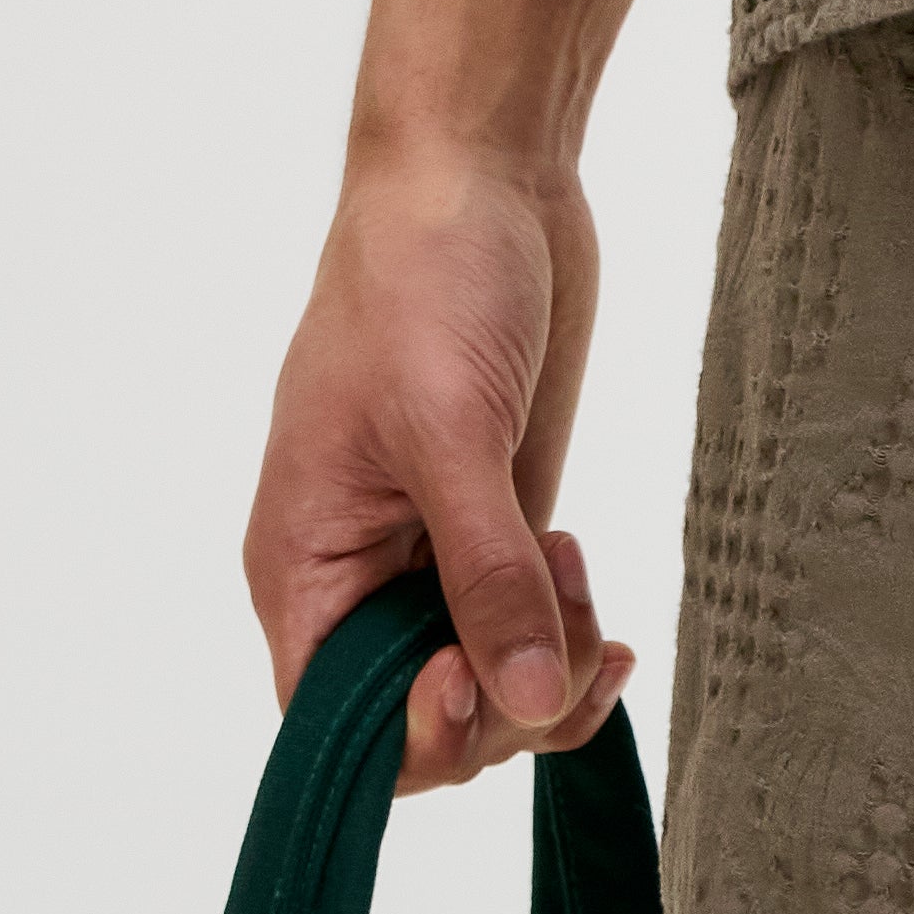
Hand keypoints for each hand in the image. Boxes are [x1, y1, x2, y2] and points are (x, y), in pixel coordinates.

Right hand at [244, 141, 634, 788]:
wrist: (481, 175)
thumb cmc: (422, 274)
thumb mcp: (450, 431)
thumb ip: (485, 576)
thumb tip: (525, 700)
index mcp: (305, 565)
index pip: (333, 724)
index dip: (410, 738)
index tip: (472, 678)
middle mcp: (358, 583)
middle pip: (427, 729)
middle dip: (505, 707)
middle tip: (560, 622)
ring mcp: (432, 566)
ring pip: (495, 696)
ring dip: (553, 671)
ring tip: (574, 568)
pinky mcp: (499, 540)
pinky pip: (534, 645)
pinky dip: (575, 648)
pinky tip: (607, 620)